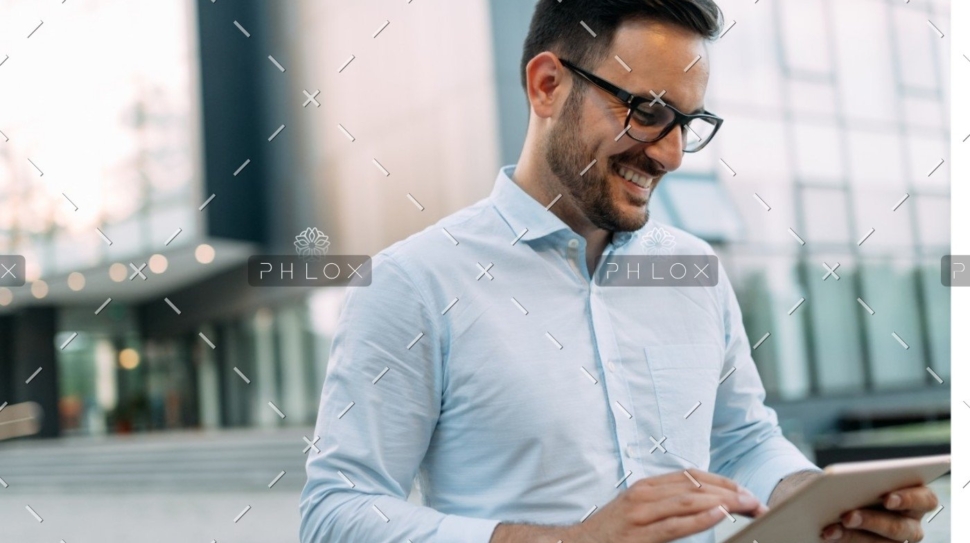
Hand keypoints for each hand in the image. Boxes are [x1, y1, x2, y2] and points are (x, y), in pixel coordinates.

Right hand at [565, 468, 768, 542]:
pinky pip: (675, 523)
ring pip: (690, 500)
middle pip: (696, 485)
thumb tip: (701, 503)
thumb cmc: (611, 531)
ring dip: (724, 501)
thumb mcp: (638, 510)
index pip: (693, 476)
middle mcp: (645, 494)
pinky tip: (720, 514)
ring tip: (747, 506)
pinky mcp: (640, 533)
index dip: (722, 481)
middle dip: (730, 491)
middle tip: (756, 501)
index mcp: (647, 486)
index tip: (744, 491)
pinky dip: (700, 517)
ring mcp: (641, 512)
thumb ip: (664, 503)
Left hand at [820, 484, 939, 541]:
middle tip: (848, 516)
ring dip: (853, 536)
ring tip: (830, 530)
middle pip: (899, 527)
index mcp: (917, 498)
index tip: (888, 499)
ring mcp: (895, 541)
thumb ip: (863, 479)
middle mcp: (911, 523)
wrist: (836, 500)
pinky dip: (845, 541)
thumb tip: (840, 480)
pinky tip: (828, 534)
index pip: (925, 499)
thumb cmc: (855, 483)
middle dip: (872, 521)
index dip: (909, 499)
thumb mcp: (860, 477)